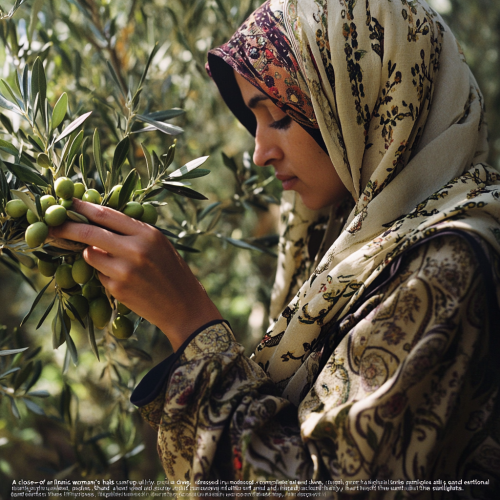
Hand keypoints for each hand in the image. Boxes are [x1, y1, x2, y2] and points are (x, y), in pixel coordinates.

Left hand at [49, 198, 221, 350]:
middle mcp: (135, 249)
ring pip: (90, 255)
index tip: (63, 202)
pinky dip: (103, 274)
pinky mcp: (117, 289)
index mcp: (147, 233)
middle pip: (88, 232)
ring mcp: (124, 270)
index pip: (105, 214)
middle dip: (65, 227)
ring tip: (110, 261)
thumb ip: (132, 231)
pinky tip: (124, 281)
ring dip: (89, 254)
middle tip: (49, 225)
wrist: (183, 306)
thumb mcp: (159, 244)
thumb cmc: (172, 272)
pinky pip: (98, 275)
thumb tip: (97, 219)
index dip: (80, 207)